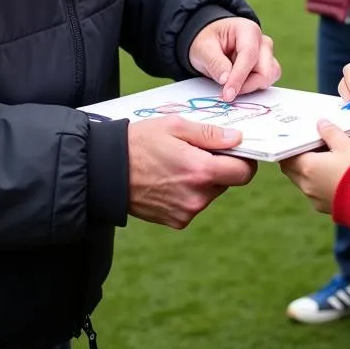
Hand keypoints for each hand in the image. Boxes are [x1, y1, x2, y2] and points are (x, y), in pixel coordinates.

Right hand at [127, 116, 256, 228]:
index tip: (234, 149)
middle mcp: (197, 197)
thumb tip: (237, 139)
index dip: (243, 158)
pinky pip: (194, 204)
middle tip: (195, 151)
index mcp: (201, 171)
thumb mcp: (175, 126)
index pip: (243, 172)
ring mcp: (187, 212)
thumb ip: (209, 134)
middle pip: (227, 181)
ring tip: (176, 164)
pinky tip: (169, 179)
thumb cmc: (139, 143)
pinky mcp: (176, 221)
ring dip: (203, 179)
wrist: (105, 171)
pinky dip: (189, 192)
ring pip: (211, 192)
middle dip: (219, 166)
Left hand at [189, 17, 279, 101]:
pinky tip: (238, 85)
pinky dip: (253, 88)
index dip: (239, 77)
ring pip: (268, 77)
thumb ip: (215, 63)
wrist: (211, 42)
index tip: (227, 94)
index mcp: (247, 30)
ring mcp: (267, 55)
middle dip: (246, 85)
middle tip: (226, 93)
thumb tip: (226, 80)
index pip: (249, 55)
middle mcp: (262, 42)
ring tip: (230, 84)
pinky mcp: (267, 68)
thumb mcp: (203, 48)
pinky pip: (266, 82)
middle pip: (265, 70)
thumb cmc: (208, 41)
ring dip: (250, 86)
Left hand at [280, 119, 349, 213]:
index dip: (291, 148)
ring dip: (307, 171)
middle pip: (291, 169)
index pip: (286, 156)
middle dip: (297, 158)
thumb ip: (330, 132)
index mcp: (307, 167)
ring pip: (302, 181)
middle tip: (308, 148)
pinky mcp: (324, 207)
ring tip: (323, 160)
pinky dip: (317, 182)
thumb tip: (321, 123)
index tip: (298, 141)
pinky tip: (332, 175)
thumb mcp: (345, 145)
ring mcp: (314, 198)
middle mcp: (306, 184)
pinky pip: (314, 192)